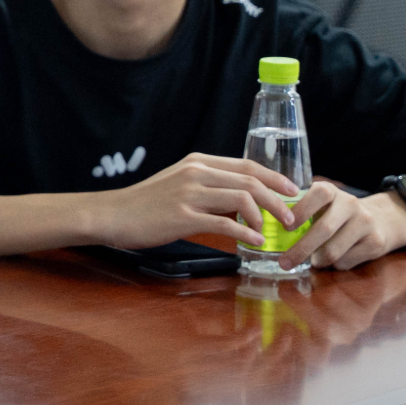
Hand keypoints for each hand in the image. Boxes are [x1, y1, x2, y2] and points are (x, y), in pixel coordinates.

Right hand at [97, 153, 301, 249]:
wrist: (112, 213)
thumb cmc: (145, 203)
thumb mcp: (178, 183)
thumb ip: (207, 186)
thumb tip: (240, 200)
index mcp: (197, 162)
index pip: (247, 165)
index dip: (275, 178)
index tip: (293, 192)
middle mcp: (196, 173)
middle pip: (250, 180)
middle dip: (278, 199)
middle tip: (290, 218)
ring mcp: (189, 194)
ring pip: (242, 198)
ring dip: (264, 217)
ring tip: (271, 232)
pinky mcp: (183, 217)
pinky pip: (224, 223)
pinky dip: (245, 233)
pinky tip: (253, 242)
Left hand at [277, 182, 405, 270]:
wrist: (380, 219)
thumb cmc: (336, 214)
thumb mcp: (320, 205)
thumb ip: (299, 211)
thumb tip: (268, 230)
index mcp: (331, 191)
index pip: (317, 195)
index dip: (301, 211)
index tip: (286, 229)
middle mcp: (350, 203)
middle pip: (323, 230)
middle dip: (300, 250)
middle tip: (284, 262)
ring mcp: (366, 222)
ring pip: (334, 251)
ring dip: (318, 261)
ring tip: (312, 261)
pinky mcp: (376, 242)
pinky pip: (346, 261)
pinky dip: (335, 265)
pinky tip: (334, 259)